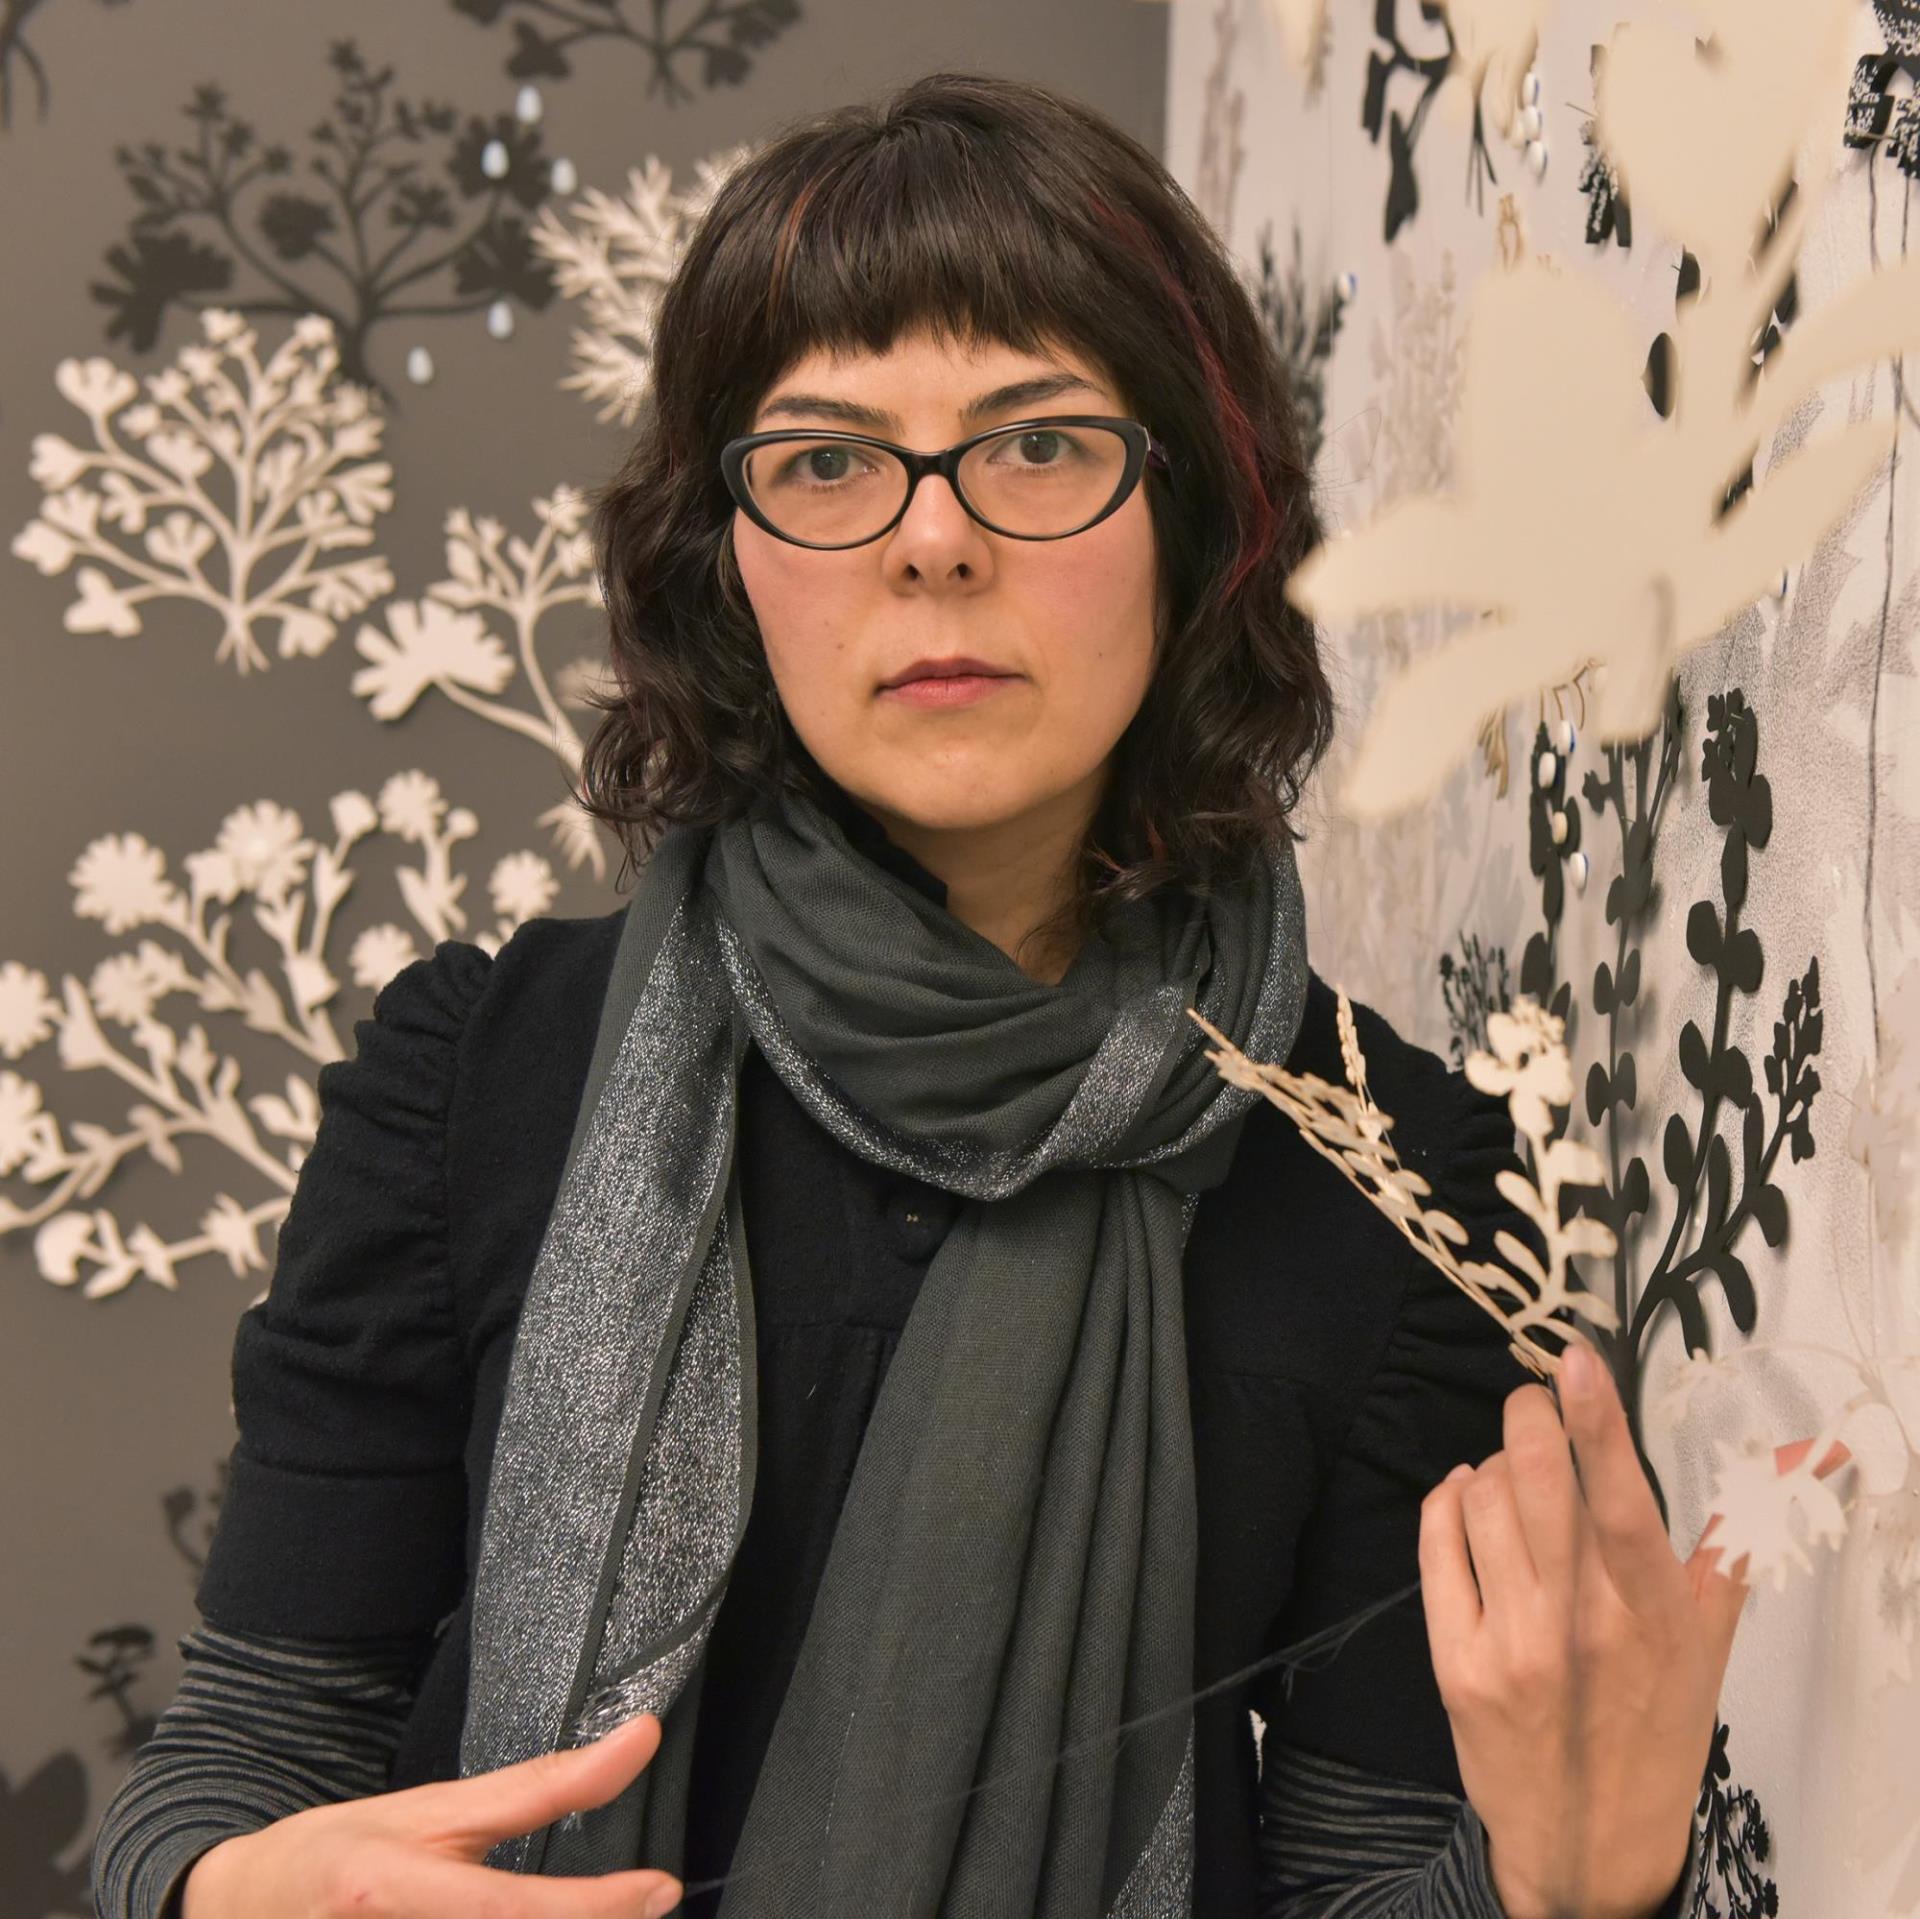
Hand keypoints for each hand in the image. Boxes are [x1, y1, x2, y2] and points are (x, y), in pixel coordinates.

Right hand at [180, 1712, 682, 1917]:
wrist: (240, 1909)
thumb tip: (640, 1739)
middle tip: (629, 1908)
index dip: (594, 1907)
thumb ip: (539, 1785)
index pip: (509, 1910)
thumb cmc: (346, 1850)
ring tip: (583, 1911)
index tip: (660, 1889)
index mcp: (390, 1889)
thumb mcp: (435, 1808)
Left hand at [1416, 1337, 1820, 1918]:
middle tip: (1535, 1400)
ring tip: (1514, 1480)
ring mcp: (1511, 1646)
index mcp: (1653, 1616)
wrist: (1587, 1846)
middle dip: (1528, 1416)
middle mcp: (1580, 1627)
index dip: (1597, 1423)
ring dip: (1493, 1466)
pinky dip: (1446, 1501)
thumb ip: (1740, 1538)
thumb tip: (1803, 1452)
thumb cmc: (1656, 1727)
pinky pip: (1435, 1545)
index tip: (1574, 1359)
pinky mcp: (1455, 1663)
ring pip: (1481, 1500)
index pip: (1622, 1502)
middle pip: (1537, 1481)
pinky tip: (1465, 1498)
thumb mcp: (1710, 1640)